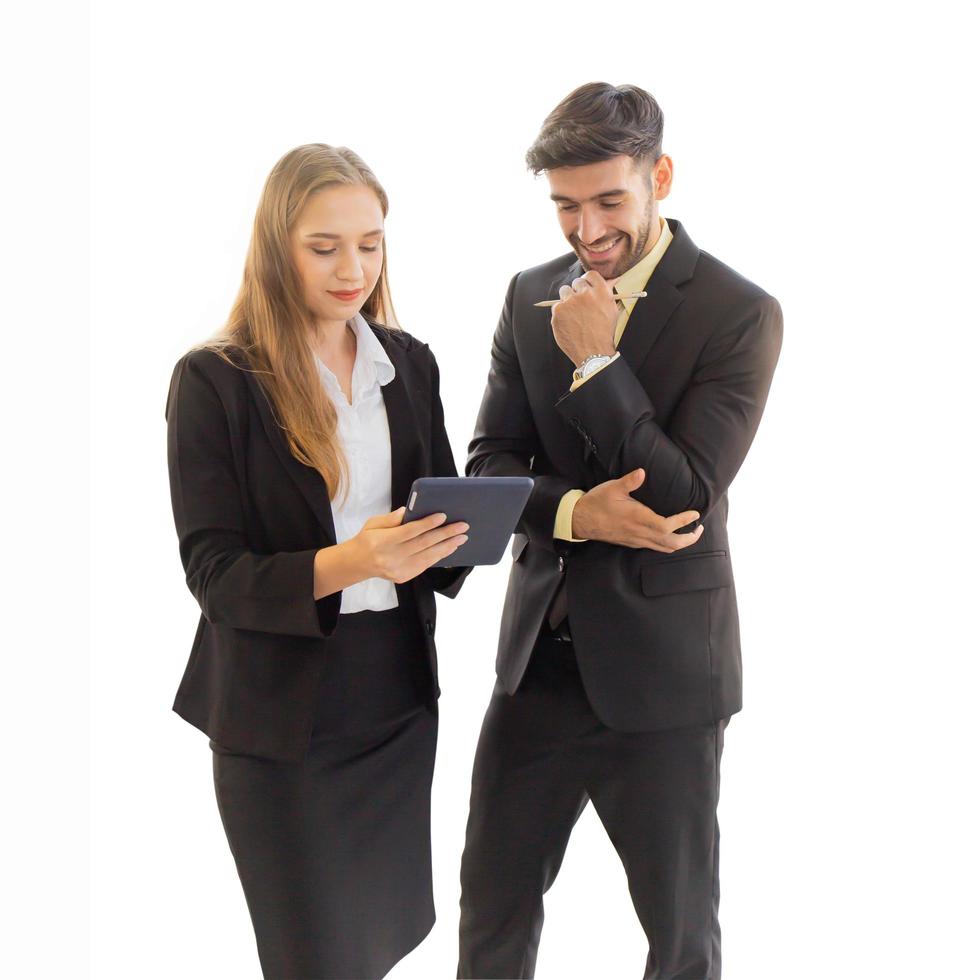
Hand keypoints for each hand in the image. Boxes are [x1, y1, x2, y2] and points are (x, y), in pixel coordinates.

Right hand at [350, 507, 468, 583]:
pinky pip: (425, 565)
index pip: (409, 531)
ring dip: (447, 546)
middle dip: (445, 534)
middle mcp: (391, 557)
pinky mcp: (403, 577)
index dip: (427, 523)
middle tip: (462, 526)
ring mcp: (398, 569)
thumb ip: (392, 518)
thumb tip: (409, 511)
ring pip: (428, 557)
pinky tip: (449, 548)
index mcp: (382, 541)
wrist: (357, 563)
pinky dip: (439, 556)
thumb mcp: (373, 523)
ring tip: (461, 538)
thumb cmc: (367, 539)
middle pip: (423, 544)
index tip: (442, 516)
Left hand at [551, 270, 617, 365]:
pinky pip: (556, 306)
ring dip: (567, 299)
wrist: (592, 353)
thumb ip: (608, 292)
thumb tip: (613, 279)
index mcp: (601, 292)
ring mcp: (569, 302)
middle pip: (576, 282)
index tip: (586, 287)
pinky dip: (561, 313)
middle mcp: (584, 294)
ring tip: (573, 314)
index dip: (587, 281)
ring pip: (564, 292)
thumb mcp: (612, 310)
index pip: (590, 275)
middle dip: (577, 291)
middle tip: (580, 304)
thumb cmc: (604, 333)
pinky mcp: (557, 312)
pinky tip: (568, 323)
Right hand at [572, 469, 702, 551]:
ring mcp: (636, 540)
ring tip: (689, 533)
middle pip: (671, 544)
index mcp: (638, 519)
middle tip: (698, 528)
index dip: (684, 522)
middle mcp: (640, 533)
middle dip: (689, 539)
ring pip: (664, 548)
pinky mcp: (632, 543)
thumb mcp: (612, 488)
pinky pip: (655, 547)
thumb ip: (629, 481)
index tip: (695, 514)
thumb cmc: (596, 503)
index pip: (668, 526)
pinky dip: (668, 543)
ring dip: (680, 543)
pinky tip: (669, 535)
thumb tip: (642, 471)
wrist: (580, 521)